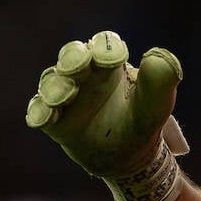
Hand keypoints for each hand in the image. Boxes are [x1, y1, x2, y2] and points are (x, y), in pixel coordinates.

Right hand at [26, 30, 188, 200]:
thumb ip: (160, 81)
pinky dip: (40, 112)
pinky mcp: (53, 120)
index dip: (106, 47)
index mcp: (110, 63)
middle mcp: (85, 74)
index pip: (104, 44)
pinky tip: (45, 117)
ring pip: (52, 82)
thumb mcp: (157, 104)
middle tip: (79, 65)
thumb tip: (156, 56)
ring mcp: (66, 96)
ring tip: (66, 95)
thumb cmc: (143, 121)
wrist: (129, 156)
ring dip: (56, 86)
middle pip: (72, 56)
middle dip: (74, 58)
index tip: (114, 58)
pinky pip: (40, 112)